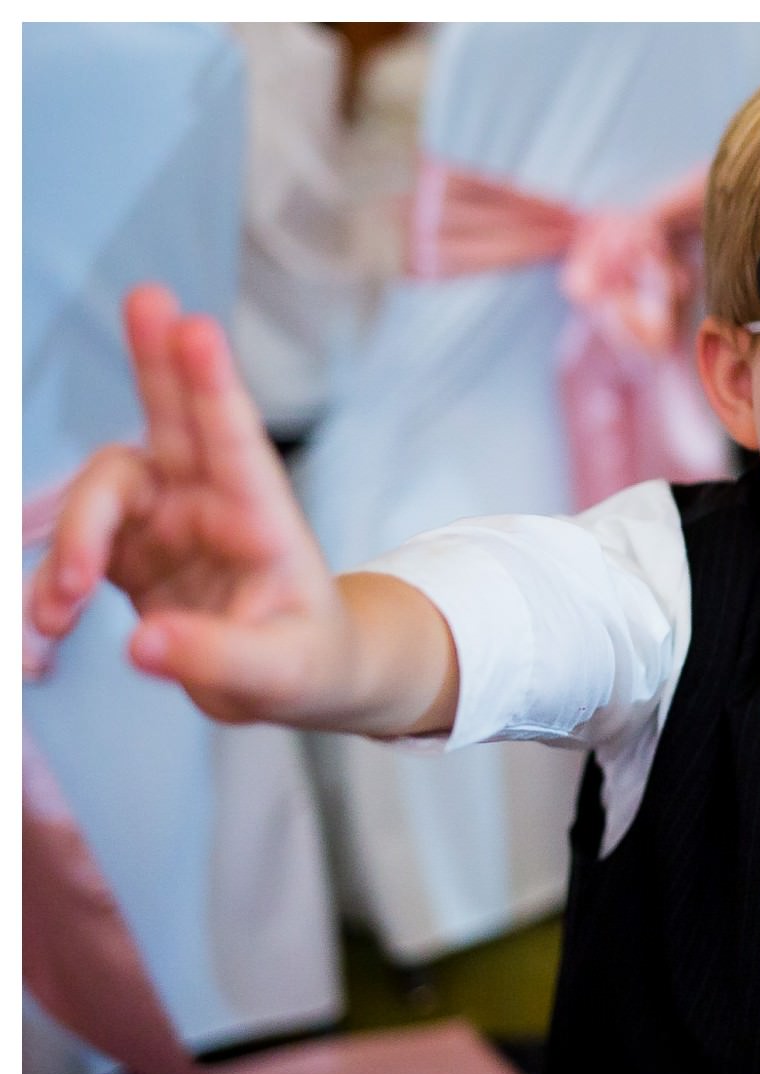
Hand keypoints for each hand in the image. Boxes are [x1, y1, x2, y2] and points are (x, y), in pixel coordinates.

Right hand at [27, 285, 349, 724]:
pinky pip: (74, 550)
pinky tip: (47, 627)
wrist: (293, 686)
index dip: (213, 385)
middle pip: (175, 419)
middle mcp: (211, 505)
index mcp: (263, 518)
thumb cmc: (307, 664)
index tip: (197, 327)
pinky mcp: (129, 553)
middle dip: (156, 361)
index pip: (237, 444)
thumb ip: (218, 657)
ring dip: (72, 541)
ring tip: (63, 610)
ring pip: (103, 492)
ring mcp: (166, 523)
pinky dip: (52, 584)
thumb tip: (141, 644)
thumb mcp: (283, 674)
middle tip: (149, 297)